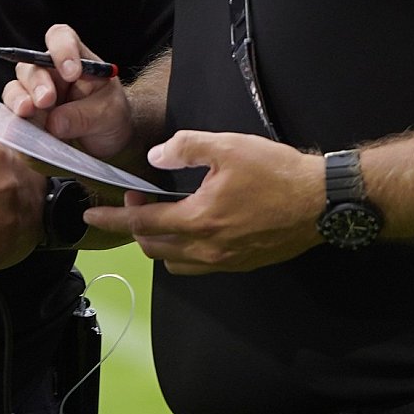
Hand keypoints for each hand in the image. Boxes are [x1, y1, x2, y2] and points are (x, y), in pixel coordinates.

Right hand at [0, 23, 133, 159]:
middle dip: (37, 82)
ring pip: (17, 86)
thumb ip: (84, 116)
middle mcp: (51, 72)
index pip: (62, 38)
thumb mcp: (108, 113)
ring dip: (20, 98)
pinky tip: (18, 128)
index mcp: (76, 59)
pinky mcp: (28, 114)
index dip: (62, 49)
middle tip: (46, 100)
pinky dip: (12, 118)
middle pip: (33, 65)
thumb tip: (54, 123)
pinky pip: (12, 112)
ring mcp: (36, 93)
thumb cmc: (110, 114)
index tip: (71, 73)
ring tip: (27, 112)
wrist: (108, 138)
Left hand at [82, 130, 324, 274]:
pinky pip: (198, 266)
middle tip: (137, 198)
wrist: (322, 202)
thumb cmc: (277, 172)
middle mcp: (207, 249)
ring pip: (174, 262)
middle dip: (135, 225)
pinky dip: (183, 250)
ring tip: (162, 214)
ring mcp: (225, 261)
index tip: (91, 213)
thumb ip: (185, 147)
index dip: (113, 216)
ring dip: (158, 242)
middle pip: (153, 247)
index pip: (141, 224)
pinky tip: (192, 227)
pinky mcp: (240, 264)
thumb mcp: (227, 147)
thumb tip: (156, 155)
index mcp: (199, 220)